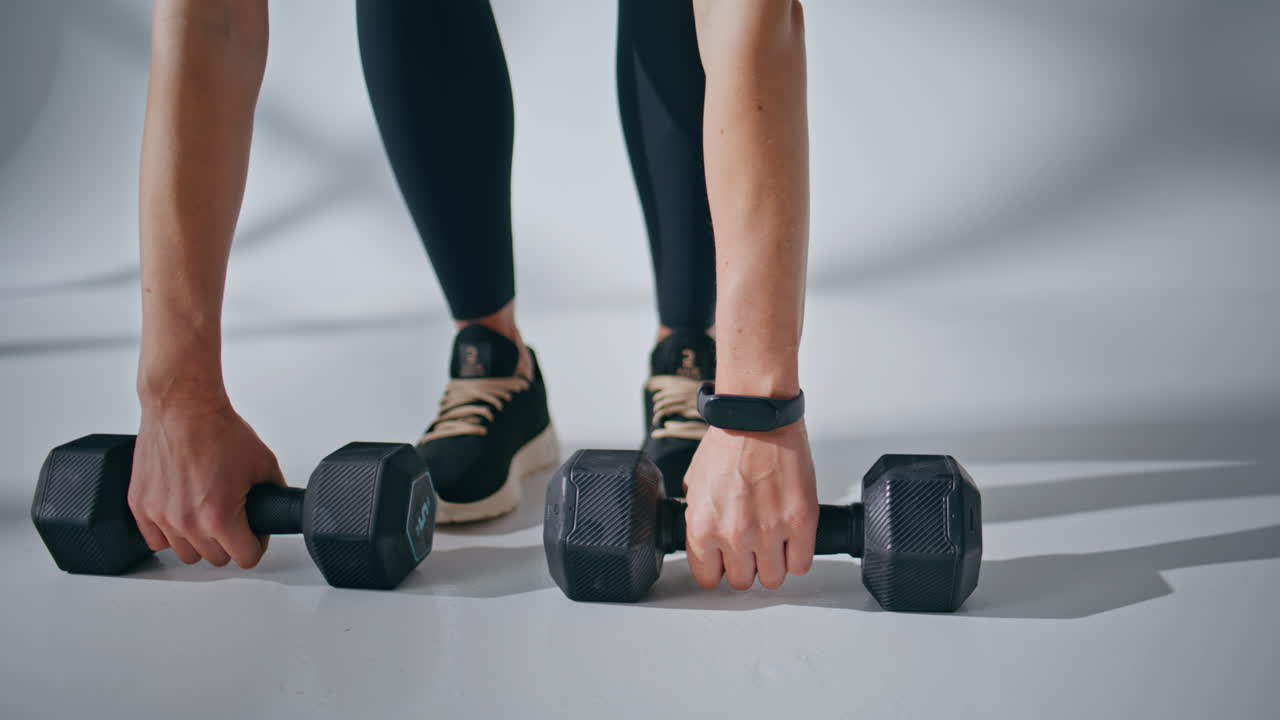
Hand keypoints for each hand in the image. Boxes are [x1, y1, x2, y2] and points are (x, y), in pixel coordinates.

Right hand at [128, 397, 284, 567]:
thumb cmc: (217, 429)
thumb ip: (273, 493)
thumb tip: (277, 507)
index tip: (255, 534)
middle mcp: (187, 522)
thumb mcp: (264, 463)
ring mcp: (160, 516)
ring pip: (185, 553)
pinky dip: (169, 532)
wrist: (183, 407)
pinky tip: (182, 514)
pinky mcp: (140, 506)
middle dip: (229, 541)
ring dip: (199, 540)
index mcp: (219, 517)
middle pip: (216, 558)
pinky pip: (155, 540)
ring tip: (207, 514)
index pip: (246, 558)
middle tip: (233, 518)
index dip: (257, 544)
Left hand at [682, 420, 817, 589]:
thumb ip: (698, 514)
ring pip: (772, 578)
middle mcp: (734, 535)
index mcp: (703, 527)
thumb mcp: (695, 483)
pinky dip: (797, 556)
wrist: (757, 416)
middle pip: (742, 581)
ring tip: (773, 544)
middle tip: (751, 547)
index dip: (718, 568)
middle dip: (746, 565)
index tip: (725, 560)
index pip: (708, 578)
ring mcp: (769, 531)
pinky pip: (801, 564)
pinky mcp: (800, 522)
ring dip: (773, 564)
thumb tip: (703, 533)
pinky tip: (792, 541)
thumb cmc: (728, 441)